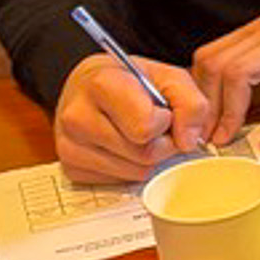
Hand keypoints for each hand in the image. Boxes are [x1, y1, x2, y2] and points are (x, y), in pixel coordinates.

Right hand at [54, 53, 213, 182]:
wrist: (87, 86)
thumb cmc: (128, 80)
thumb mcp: (168, 77)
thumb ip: (191, 103)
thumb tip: (187, 141)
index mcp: (101, 85)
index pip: (145, 127)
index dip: (165, 121)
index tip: (161, 110)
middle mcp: (77, 116)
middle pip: (145, 154)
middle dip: (161, 142)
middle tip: (154, 124)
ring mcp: (69, 146)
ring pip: (135, 172)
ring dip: (148, 157)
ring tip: (136, 133)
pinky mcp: (71, 169)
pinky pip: (119, 182)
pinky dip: (130, 168)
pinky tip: (121, 146)